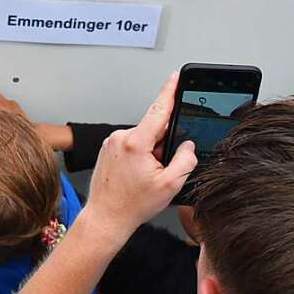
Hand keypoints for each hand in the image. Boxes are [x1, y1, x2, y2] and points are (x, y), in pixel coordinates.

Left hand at [85, 73, 196, 244]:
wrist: (106, 217)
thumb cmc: (133, 204)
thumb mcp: (170, 184)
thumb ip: (185, 159)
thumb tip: (187, 145)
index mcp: (135, 143)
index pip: (158, 110)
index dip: (170, 92)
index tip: (176, 77)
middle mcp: (120, 138)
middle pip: (153, 130)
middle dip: (163, 145)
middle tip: (160, 170)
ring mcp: (111, 142)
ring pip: (143, 139)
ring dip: (151, 153)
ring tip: (145, 177)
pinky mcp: (107, 148)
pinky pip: (131, 145)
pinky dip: (140, 156)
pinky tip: (136, 175)